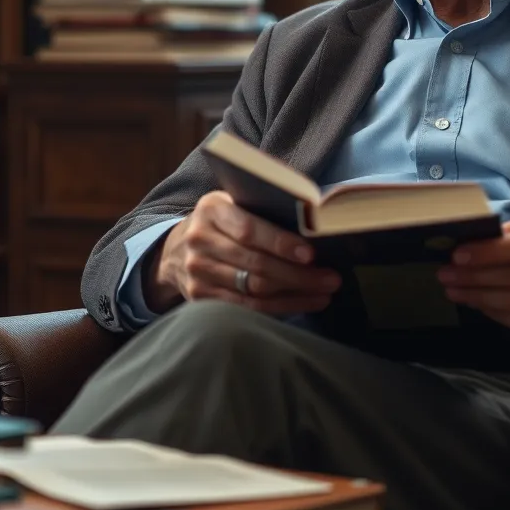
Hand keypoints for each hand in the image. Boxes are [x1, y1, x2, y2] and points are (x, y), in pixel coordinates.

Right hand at [144, 191, 340, 314]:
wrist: (177, 248)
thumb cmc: (224, 221)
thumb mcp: (235, 202)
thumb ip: (265, 209)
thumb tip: (314, 222)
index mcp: (212, 209)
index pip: (250, 230)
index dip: (281, 243)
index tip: (312, 254)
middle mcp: (200, 240)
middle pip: (255, 264)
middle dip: (298, 275)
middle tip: (332, 278)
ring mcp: (197, 272)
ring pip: (253, 289)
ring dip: (295, 294)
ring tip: (325, 293)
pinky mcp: (199, 298)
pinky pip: (245, 307)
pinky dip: (279, 307)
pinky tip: (303, 303)